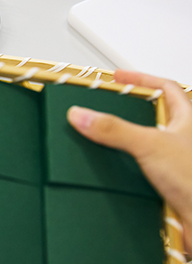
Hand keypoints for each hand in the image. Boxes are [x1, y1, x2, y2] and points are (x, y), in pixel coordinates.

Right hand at [68, 70, 191, 252]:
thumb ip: (114, 129)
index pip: (166, 88)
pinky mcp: (166, 186)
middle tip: (107, 107)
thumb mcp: (150, 145)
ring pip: (147, 145)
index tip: (118, 78)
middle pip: (156, 116)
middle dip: (131, 111)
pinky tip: (112, 174)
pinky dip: (126, 171)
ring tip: (103, 139)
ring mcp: (175, 163)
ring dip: (126, 143)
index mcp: (187, 121)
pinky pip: (141, 172)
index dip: (142, 78)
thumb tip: (82, 114)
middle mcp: (182, 141)